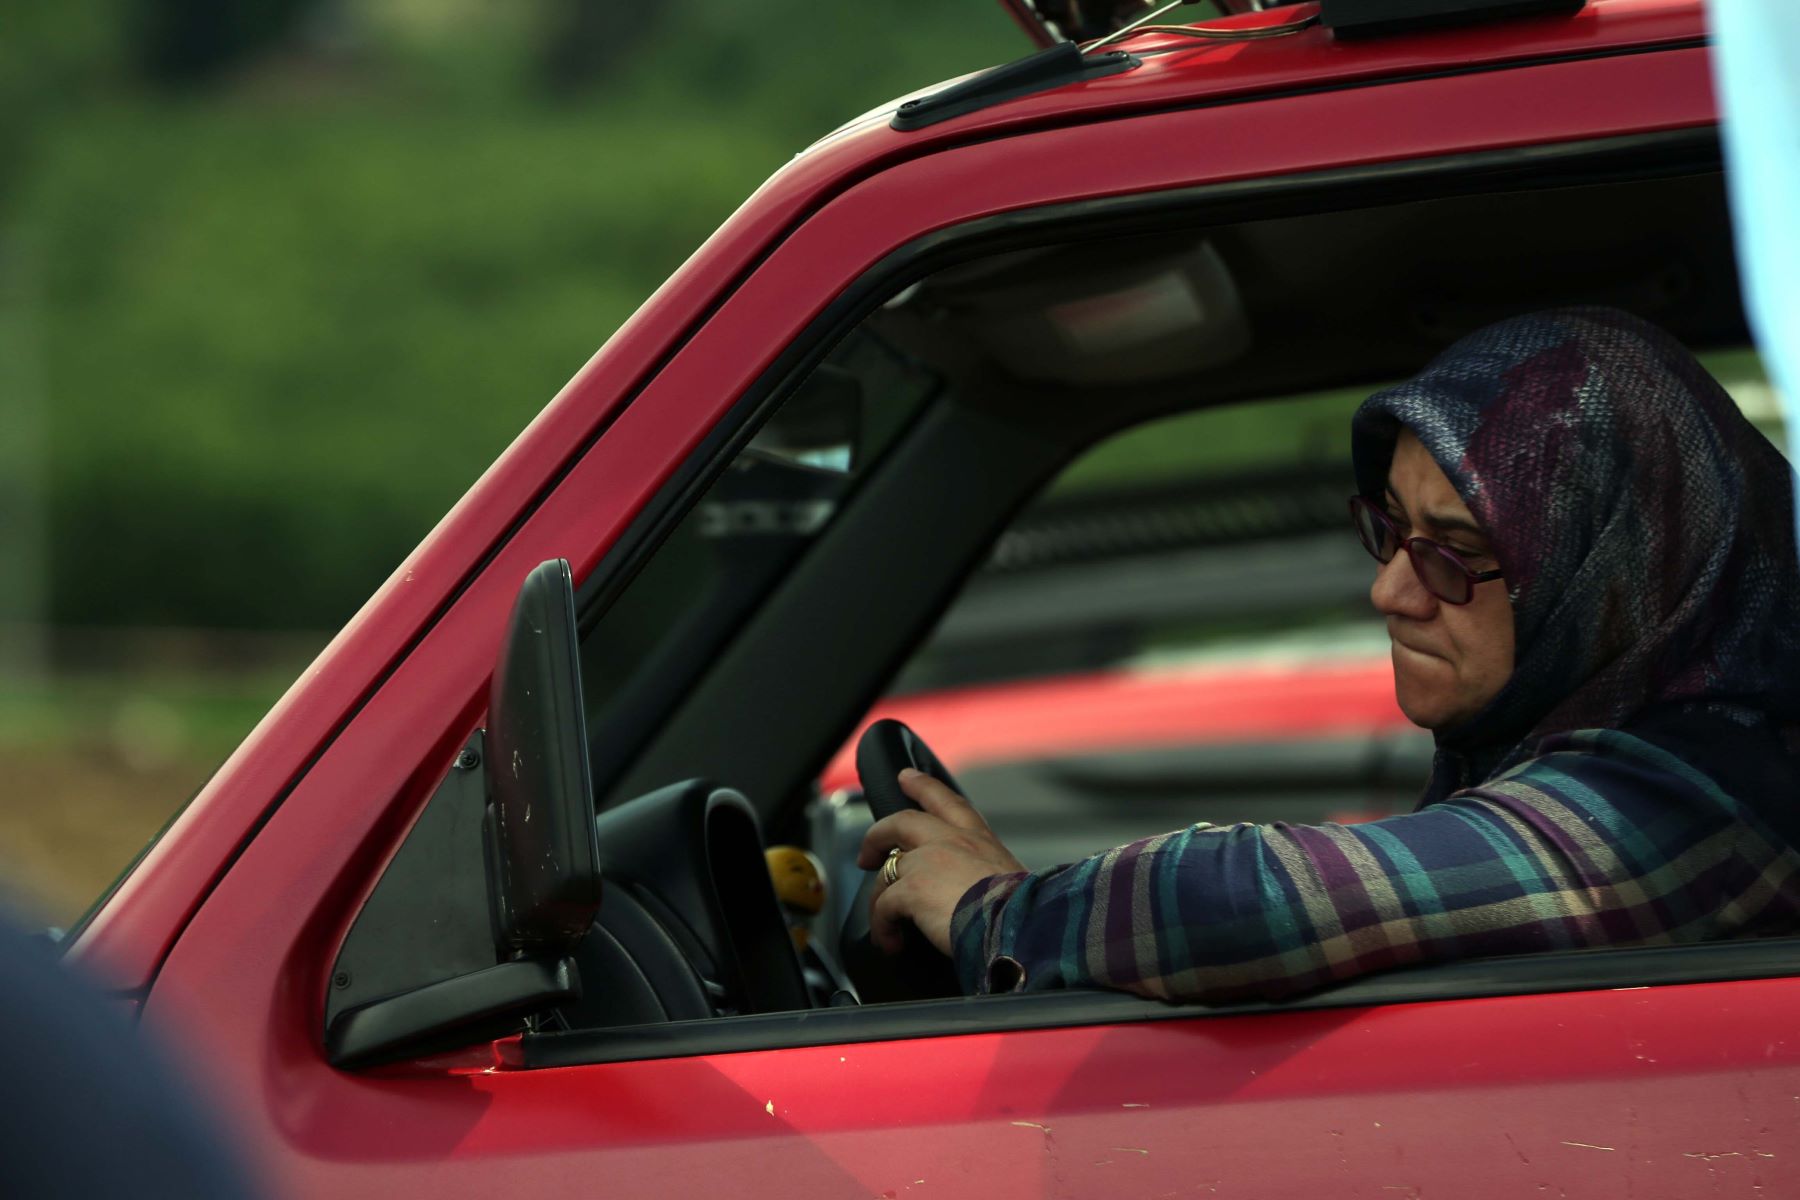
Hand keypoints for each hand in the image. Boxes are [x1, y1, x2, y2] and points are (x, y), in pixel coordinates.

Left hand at [855, 768, 1025, 955]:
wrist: (1021, 927)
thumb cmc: (1025, 914)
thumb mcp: (1015, 883)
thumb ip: (989, 879)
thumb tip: (982, 901)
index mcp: (981, 840)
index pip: (949, 803)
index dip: (924, 786)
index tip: (906, 777)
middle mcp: (953, 841)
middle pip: (903, 822)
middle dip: (878, 834)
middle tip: (867, 853)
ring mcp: (929, 860)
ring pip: (887, 870)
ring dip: (879, 898)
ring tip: (884, 924)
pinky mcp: (912, 888)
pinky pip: (883, 906)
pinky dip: (881, 926)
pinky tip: (890, 942)